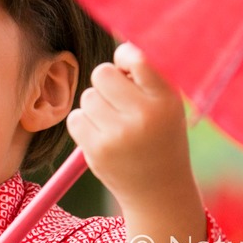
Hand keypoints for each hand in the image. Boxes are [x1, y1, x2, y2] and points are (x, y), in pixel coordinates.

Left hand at [66, 42, 206, 242]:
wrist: (159, 191)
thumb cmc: (160, 136)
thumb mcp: (167, 105)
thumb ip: (145, 76)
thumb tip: (115, 51)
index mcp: (166, 99)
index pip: (137, 57)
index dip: (124, 57)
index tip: (128, 68)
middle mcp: (144, 115)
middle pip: (101, 73)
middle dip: (106, 82)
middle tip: (119, 100)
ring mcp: (119, 134)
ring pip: (87, 96)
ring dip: (96, 106)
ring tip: (116, 124)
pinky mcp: (98, 150)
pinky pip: (76, 117)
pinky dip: (84, 124)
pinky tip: (103, 137)